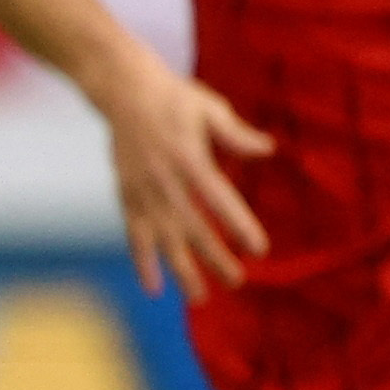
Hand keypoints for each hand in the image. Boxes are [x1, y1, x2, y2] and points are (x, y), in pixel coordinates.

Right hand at [98, 53, 272, 299]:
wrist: (122, 90)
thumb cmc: (175, 98)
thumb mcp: (210, 108)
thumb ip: (236, 134)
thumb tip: (268, 149)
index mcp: (190, 159)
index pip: (219, 200)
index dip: (239, 226)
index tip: (259, 249)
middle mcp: (164, 181)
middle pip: (193, 228)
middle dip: (215, 258)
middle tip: (238, 282)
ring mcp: (142, 191)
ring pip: (163, 239)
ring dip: (182, 270)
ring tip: (200, 298)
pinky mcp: (126, 196)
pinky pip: (135, 235)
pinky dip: (143, 262)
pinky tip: (154, 289)